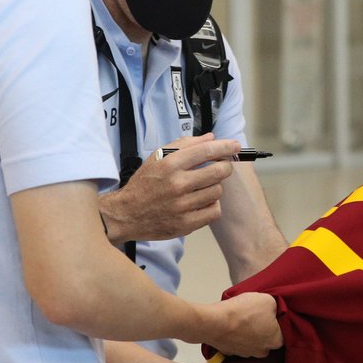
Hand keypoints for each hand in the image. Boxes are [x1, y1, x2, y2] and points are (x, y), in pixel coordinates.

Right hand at [100, 133, 237, 243]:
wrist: (126, 214)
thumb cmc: (145, 183)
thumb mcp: (158, 157)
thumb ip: (185, 144)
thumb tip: (211, 138)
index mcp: (170, 164)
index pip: (207, 151)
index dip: (226, 146)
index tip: (236, 145)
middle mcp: (177, 184)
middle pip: (220, 171)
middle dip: (225, 166)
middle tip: (221, 167)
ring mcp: (182, 206)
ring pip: (218, 191)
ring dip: (214, 187)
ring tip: (202, 187)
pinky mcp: (186, 224)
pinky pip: (214, 211)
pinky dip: (211, 205)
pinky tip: (200, 202)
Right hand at [202, 291, 281, 357]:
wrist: (214, 322)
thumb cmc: (243, 311)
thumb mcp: (268, 300)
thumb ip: (276, 307)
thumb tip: (273, 310)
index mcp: (276, 341)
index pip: (283, 332)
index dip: (277, 321)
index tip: (270, 312)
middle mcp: (262, 351)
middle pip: (266, 338)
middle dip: (262, 327)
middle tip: (255, 314)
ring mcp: (245, 354)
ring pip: (251, 341)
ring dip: (248, 331)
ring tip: (241, 317)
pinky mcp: (230, 353)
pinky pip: (236, 343)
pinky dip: (235, 335)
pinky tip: (231, 324)